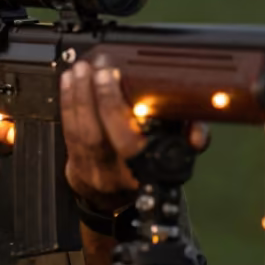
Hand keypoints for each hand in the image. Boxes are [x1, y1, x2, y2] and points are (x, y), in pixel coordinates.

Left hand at [60, 57, 208, 212]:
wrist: (118, 195)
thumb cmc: (150, 163)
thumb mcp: (176, 152)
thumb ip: (189, 136)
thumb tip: (196, 133)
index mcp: (145, 170)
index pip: (128, 145)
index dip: (114, 109)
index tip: (114, 77)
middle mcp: (116, 173)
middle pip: (97, 137)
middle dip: (94, 99)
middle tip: (99, 69)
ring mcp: (95, 171)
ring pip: (80, 133)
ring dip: (78, 97)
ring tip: (81, 70)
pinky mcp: (77, 165)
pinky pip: (68, 133)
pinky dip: (67, 104)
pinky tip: (69, 83)